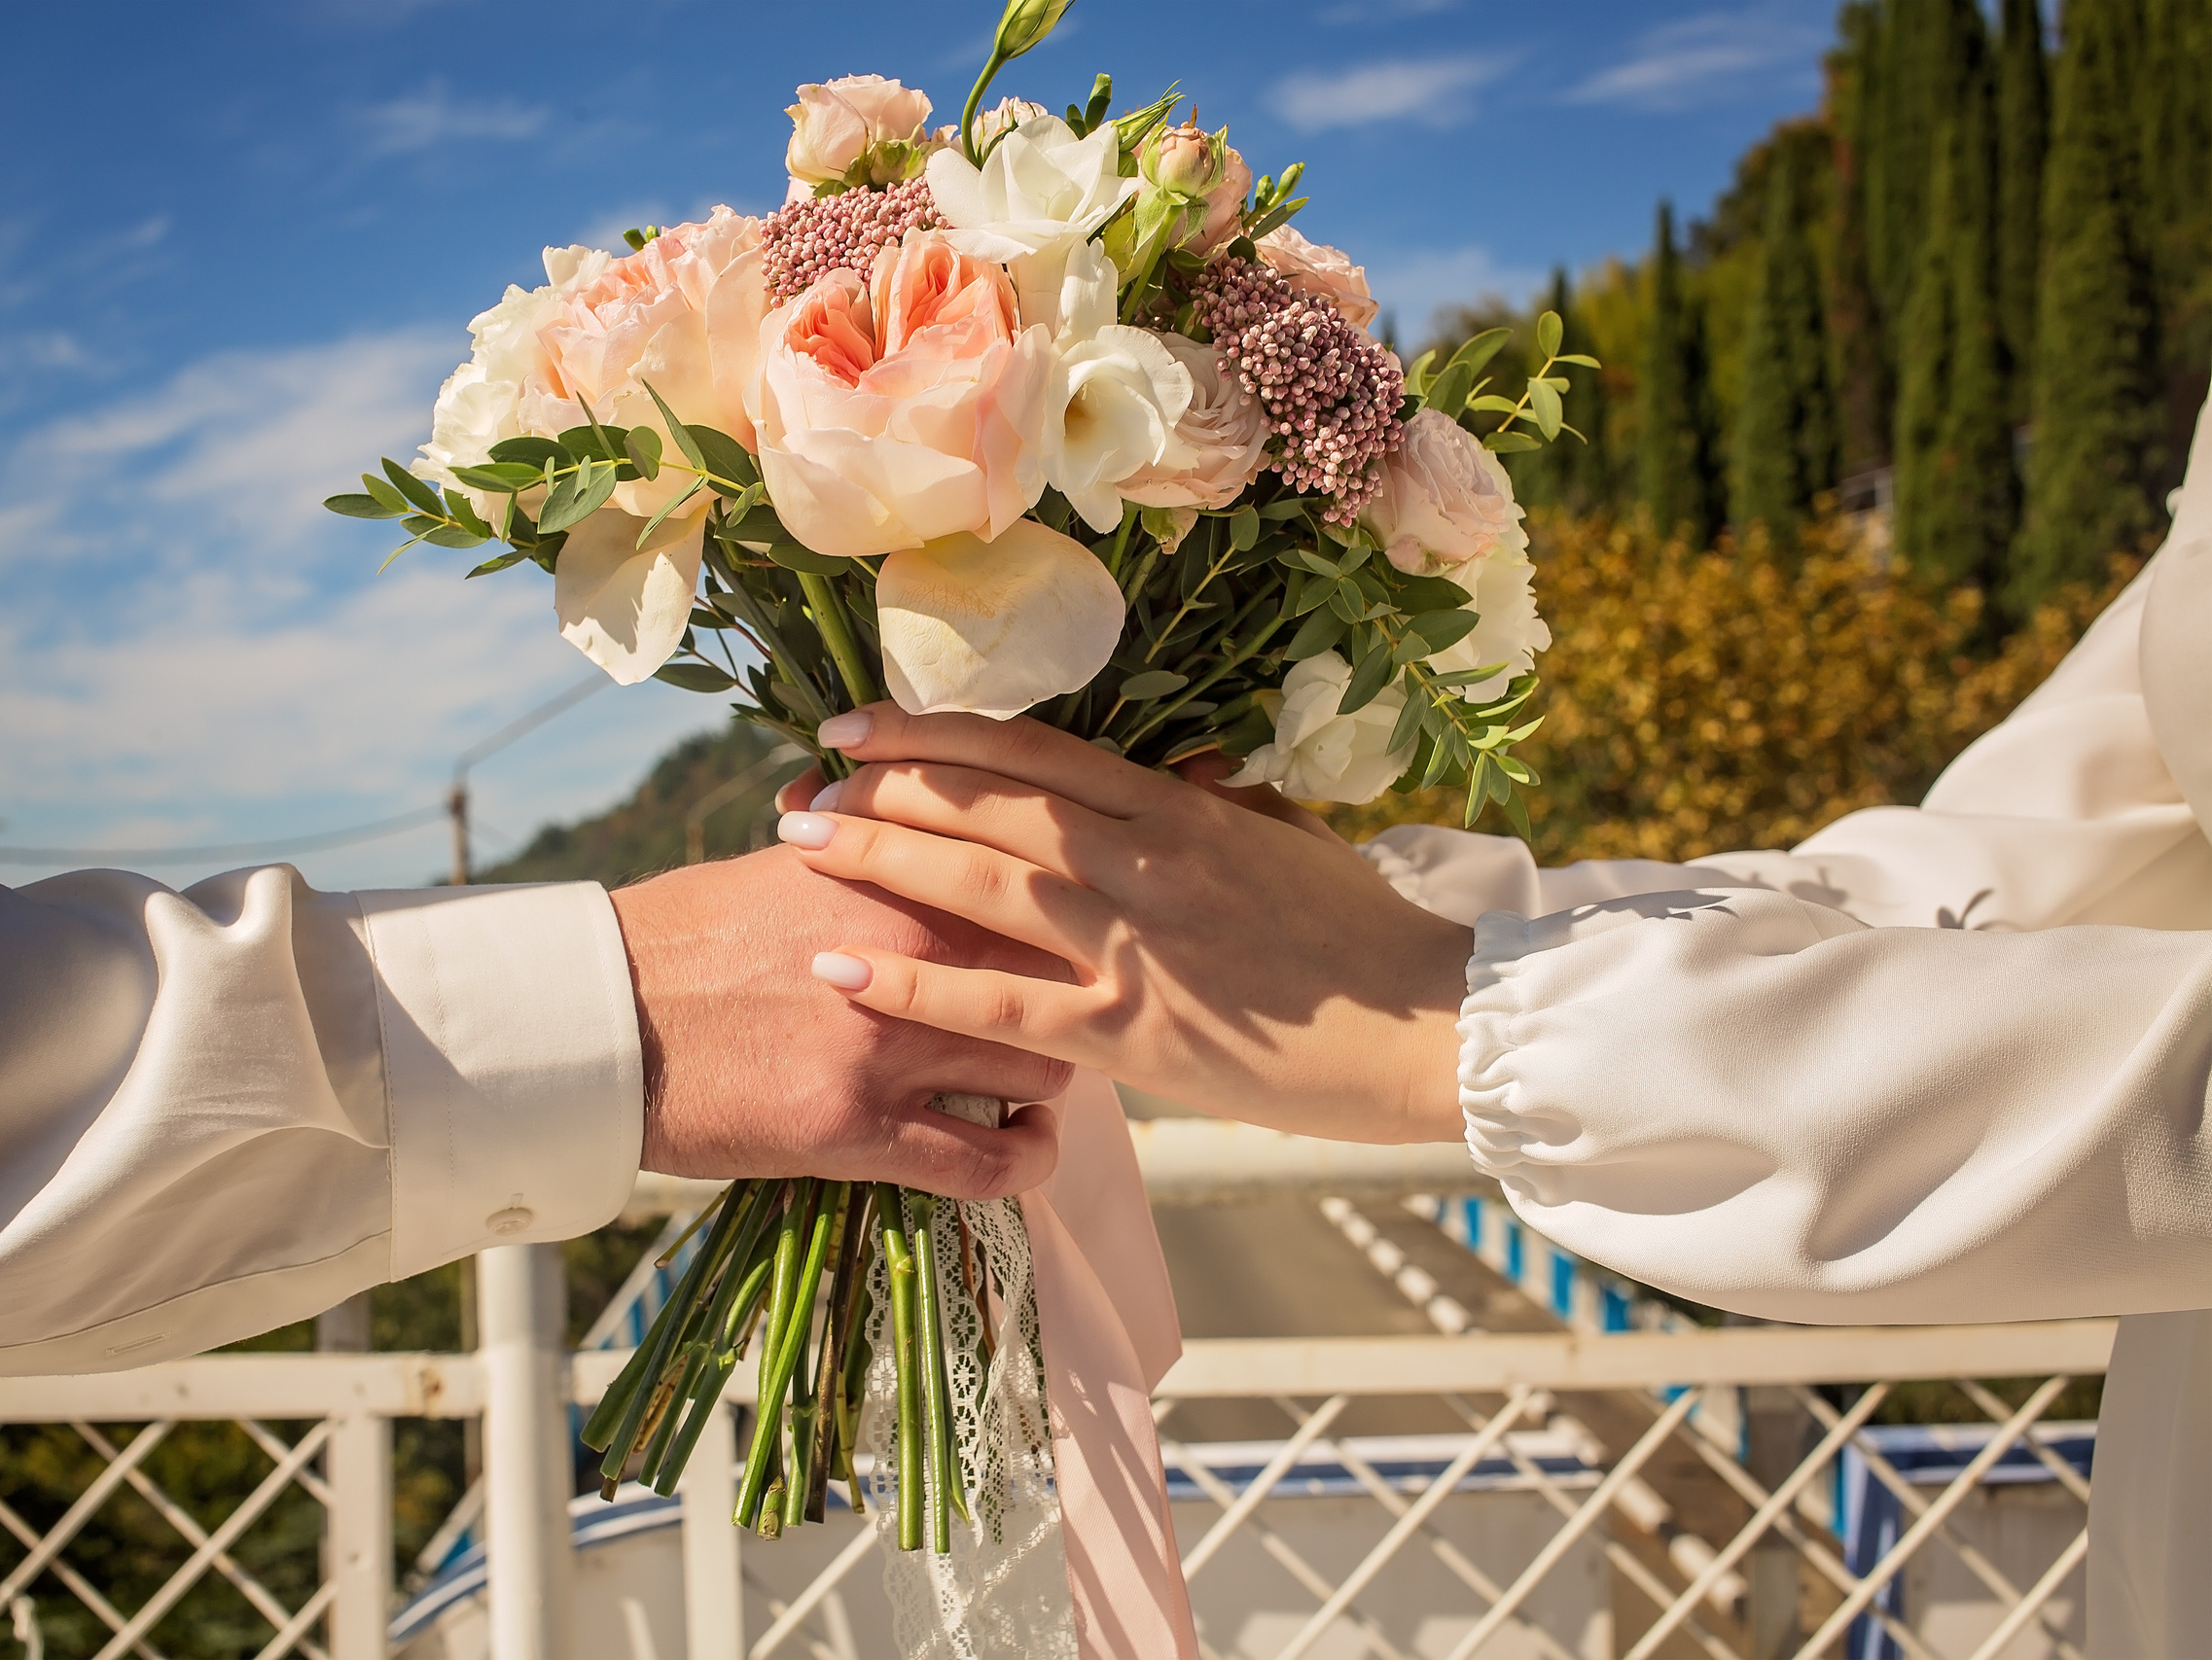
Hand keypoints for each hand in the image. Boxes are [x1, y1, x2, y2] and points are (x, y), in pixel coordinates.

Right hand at [609, 845, 1072, 1197]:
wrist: (601, 1016)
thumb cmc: (686, 934)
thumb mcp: (784, 865)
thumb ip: (864, 849)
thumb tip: (877, 812)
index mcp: (896, 872)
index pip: (1034, 877)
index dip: (1073, 906)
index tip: (1076, 929)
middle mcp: (909, 952)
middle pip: (1060, 969)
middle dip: (1076, 991)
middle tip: (1070, 1006)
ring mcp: (888, 1045)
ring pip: (1041, 1062)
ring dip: (1054, 1072)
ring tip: (1041, 1074)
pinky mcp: (857, 1131)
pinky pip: (986, 1163)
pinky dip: (1027, 1160)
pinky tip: (1027, 1147)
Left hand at [771, 705, 1472, 1143]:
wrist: (1431, 1026)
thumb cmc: (1363, 934)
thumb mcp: (1287, 836)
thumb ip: (1216, 796)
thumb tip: (1171, 762)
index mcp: (1180, 806)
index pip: (1033, 749)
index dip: (937, 731)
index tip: (864, 723)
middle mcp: (1145, 859)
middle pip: (989, 800)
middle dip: (885, 780)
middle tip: (805, 775)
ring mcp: (1134, 943)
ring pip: (980, 881)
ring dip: (880, 854)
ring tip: (800, 840)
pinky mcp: (1131, 1033)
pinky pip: (999, 1004)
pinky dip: (915, 981)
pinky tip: (840, 965)